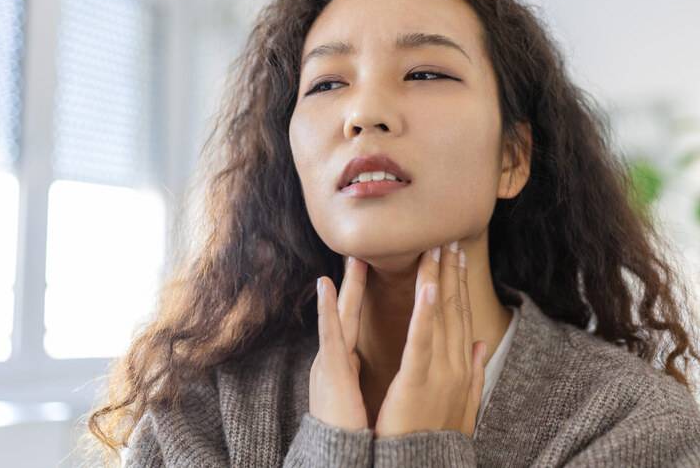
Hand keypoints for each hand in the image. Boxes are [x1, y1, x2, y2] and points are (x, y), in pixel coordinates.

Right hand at [308, 256, 368, 430]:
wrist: (334, 456)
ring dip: (345, 287)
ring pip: (339, 317)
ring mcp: (329, 363)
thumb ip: (361, 375)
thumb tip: (375, 362)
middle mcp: (334, 359)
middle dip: (355, 283)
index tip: (372, 271)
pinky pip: (329, 335)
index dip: (363, 297)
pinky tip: (324, 286)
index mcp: (345, 365)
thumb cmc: (347, 433)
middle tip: (362, 253)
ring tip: (352, 258)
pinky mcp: (328, 371)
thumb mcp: (357, 397)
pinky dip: (326, 309)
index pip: (357, 323)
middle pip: (348, 314)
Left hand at [374, 242, 487, 437]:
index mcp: (462, 367)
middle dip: (452, 271)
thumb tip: (483, 344)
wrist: (424, 467)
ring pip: (440, 317)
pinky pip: (422, 340)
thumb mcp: (464, 405)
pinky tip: (429, 287)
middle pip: (454, 309)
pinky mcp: (418, 380)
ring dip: (440, 279)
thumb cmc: (436, 437)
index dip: (461, 283)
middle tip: (449, 237)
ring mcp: (440, 371)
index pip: (461, 315)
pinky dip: (426, 312)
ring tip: (438, 248)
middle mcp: (457, 364)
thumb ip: (475, 373)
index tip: (458, 254)